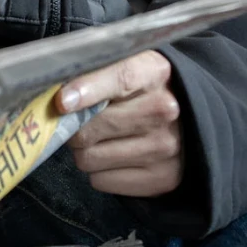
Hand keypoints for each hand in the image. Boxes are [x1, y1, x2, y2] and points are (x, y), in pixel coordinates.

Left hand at [57, 49, 183, 197]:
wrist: (191, 121)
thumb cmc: (143, 90)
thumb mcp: (128, 65)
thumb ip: (94, 73)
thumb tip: (55, 97)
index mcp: (155, 72)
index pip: (120, 78)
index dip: (87, 90)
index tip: (62, 101)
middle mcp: (166, 110)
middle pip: (91, 128)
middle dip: (74, 127)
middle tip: (78, 122)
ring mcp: (165, 148)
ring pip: (89, 158)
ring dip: (85, 151)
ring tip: (101, 139)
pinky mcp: (161, 178)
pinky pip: (100, 181)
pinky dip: (100, 171)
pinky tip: (115, 157)